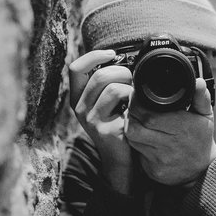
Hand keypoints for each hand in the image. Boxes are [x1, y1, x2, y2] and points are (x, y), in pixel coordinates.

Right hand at [69, 50, 133, 193]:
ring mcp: (92, 121)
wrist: (123, 161)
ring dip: (132, 87)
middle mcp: (81, 109)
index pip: (76, 68)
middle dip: (123, 72)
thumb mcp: (109, 103)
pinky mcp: (106, 131)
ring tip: (137, 97)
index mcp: (79, 98)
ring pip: (114, 88)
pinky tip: (139, 110)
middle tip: (134, 81)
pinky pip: (125, 104)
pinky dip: (137, 102)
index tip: (112, 54)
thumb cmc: (120, 126)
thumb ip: (109, 83)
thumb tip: (124, 59)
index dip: (94, 56)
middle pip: (101, 75)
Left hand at [125, 78, 215, 186]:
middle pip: (136, 127)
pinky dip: (135, 140)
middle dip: (130, 113)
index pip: (149, 116)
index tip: (136, 94)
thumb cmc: (201, 138)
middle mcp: (171, 146)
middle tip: (133, 104)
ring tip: (135, 116)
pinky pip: (136, 151)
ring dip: (130, 125)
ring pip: (132, 139)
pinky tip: (140, 132)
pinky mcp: (153, 170)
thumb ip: (200, 97)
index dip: (137, 104)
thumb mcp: (206, 116)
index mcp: (183, 129)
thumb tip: (197, 81)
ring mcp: (160, 160)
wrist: (202, 170)